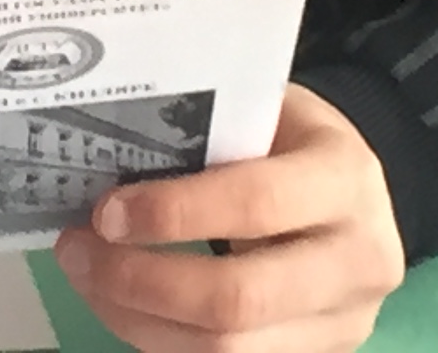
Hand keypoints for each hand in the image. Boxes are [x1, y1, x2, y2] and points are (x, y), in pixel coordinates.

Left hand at [51, 84, 403, 351]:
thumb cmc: (289, 136)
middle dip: (141, 281)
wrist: (357, 191)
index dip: (174, 213)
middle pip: (240, 298)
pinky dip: (161, 340)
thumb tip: (99, 158)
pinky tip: (123, 306)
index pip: (257, 204)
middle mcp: (359, 259)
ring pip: (230, 349)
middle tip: (77, 251)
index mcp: (344, 178)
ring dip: (139, 320)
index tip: (106, 212)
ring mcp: (347, 321)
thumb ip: (202, 133)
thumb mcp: (262, 109)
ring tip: (87, 278)